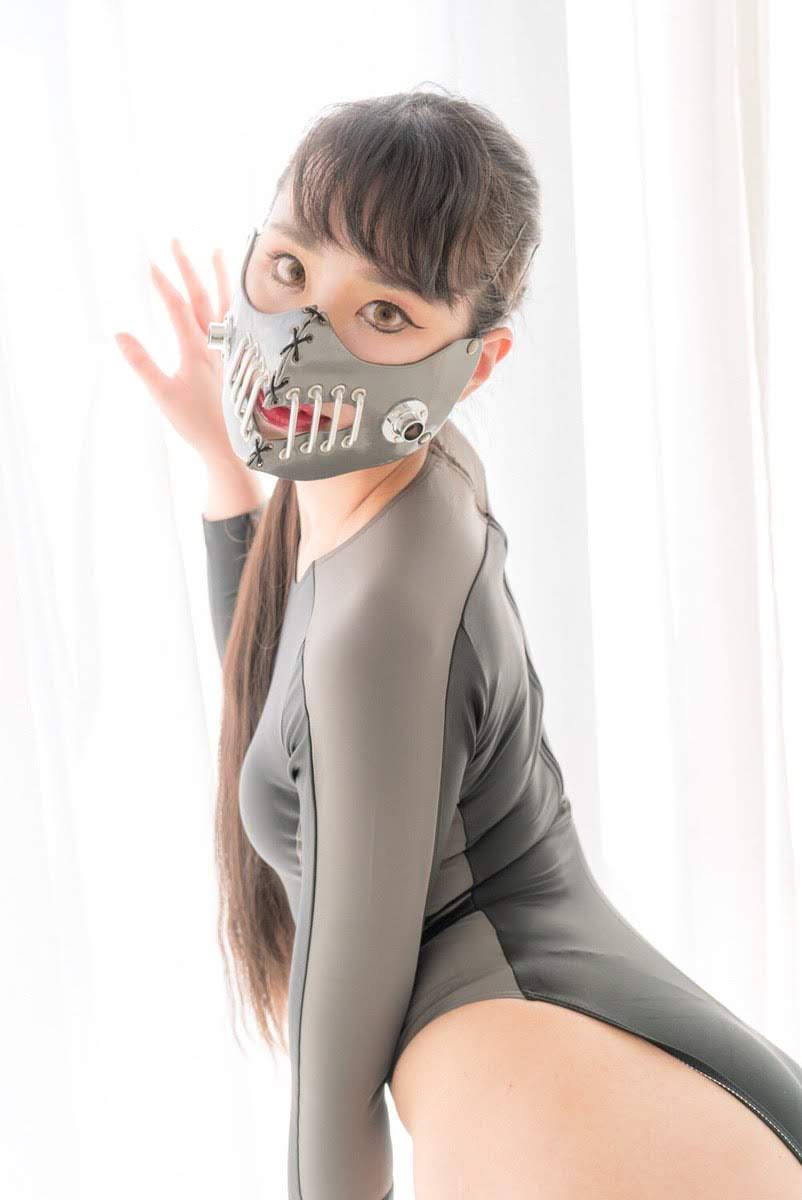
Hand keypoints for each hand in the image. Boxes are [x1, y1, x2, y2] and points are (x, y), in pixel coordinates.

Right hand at [114, 238, 237, 467]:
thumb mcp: (162, 395)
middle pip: (201, 296)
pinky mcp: (238, 358)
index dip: (162, 282)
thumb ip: (141, 363)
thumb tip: (119, 333)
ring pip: (226, 304)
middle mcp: (216, 344)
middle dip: (186, 267)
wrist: (232, 446)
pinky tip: (238, 291)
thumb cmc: (196, 424)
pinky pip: (239, 320)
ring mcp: (230, 349)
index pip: (175, 306)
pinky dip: (238, 300)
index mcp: (194, 350)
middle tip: (175, 241)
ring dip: (220, 275)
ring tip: (215, 250)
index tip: (148, 261)